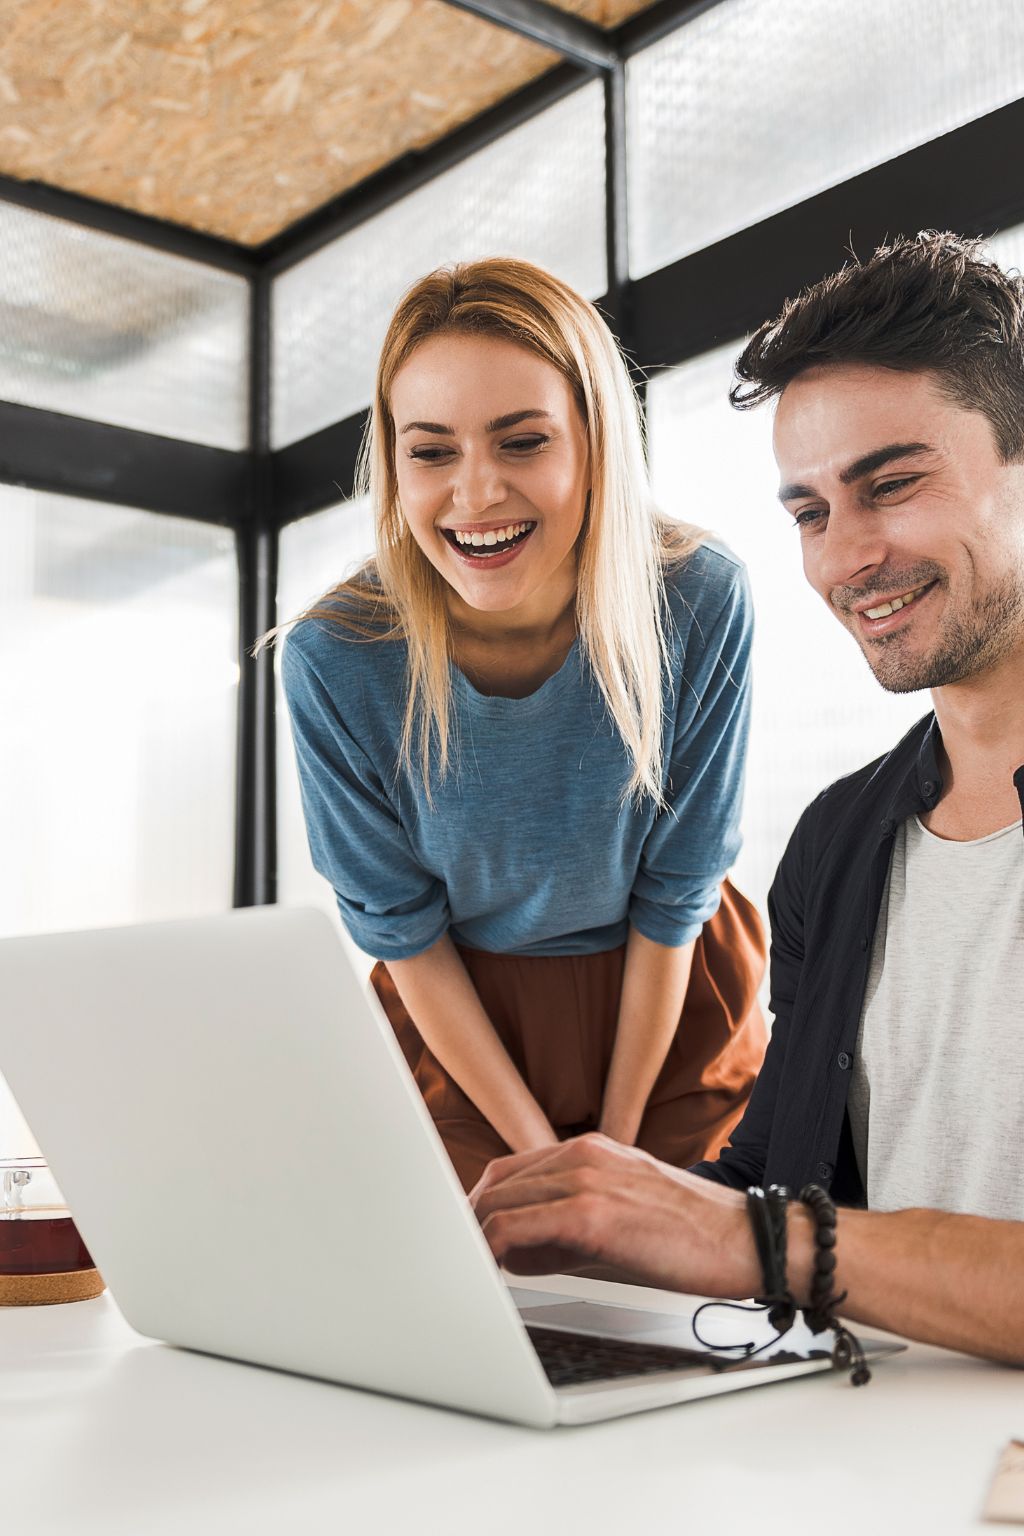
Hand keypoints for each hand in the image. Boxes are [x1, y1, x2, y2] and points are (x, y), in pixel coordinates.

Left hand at [471, 1132, 759, 1298]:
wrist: (746, 1238)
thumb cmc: (691, 1233)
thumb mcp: (620, 1214)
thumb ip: (565, 1228)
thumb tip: (515, 1254)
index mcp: (589, 1150)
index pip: (510, 1172)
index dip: (481, 1207)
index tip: (467, 1238)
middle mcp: (582, 1154)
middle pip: (496, 1184)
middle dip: (470, 1224)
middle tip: (459, 1261)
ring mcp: (585, 1180)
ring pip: (499, 1203)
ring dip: (476, 1239)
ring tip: (473, 1272)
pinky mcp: (591, 1215)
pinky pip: (517, 1228)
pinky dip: (494, 1249)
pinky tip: (494, 1272)